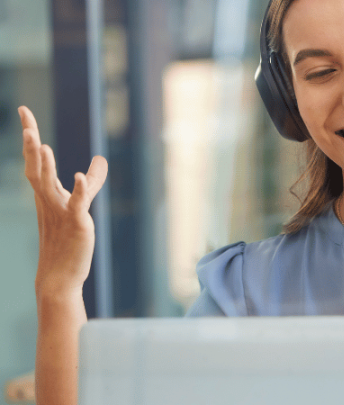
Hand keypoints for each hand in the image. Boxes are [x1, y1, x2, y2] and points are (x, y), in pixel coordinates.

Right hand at [20, 106, 107, 297]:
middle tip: (26, 121)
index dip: (30, 137)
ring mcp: (60, 211)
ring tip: (44, 145)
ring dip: (46, 165)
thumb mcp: (78, 204)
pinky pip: (77, 204)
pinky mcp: (76, 222)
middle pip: (36, 168)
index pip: (34, 161)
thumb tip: (100, 159)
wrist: (60, 275)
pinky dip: (79, 190)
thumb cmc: (67, 239)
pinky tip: (78, 177)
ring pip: (49, 184)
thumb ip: (91, 181)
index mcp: (45, 194)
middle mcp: (48, 200)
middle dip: (31, 145)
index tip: (24, 111)